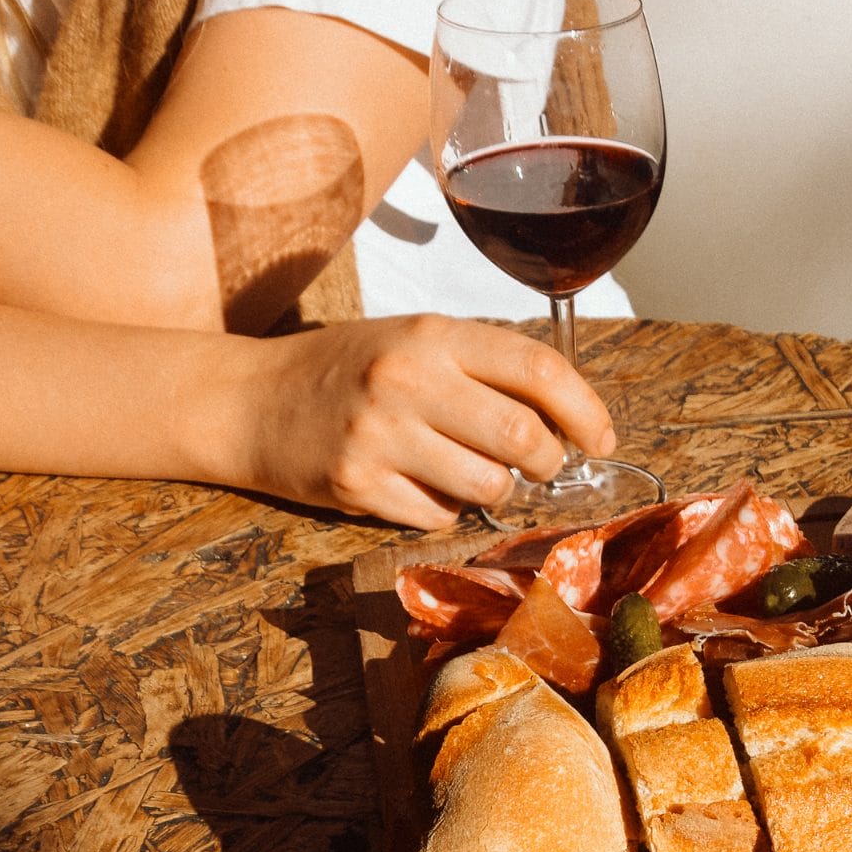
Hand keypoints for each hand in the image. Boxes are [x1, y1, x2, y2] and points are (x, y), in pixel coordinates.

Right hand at [225, 315, 619, 528]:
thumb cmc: (347, 371)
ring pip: (490, 486)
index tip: (601, 439)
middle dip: (548, 461)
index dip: (585, 410)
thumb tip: (568, 416)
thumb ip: (485, 368)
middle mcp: (408, 379)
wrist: (249, 399)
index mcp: (432, 334)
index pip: (539, 370)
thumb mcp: (414, 341)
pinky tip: (418, 486)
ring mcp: (381, 435)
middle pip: (525, 437)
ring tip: (470, 473)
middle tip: (541, 465)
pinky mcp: (359, 485)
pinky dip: (444, 510)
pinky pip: (440, 517)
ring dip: (497, 491)